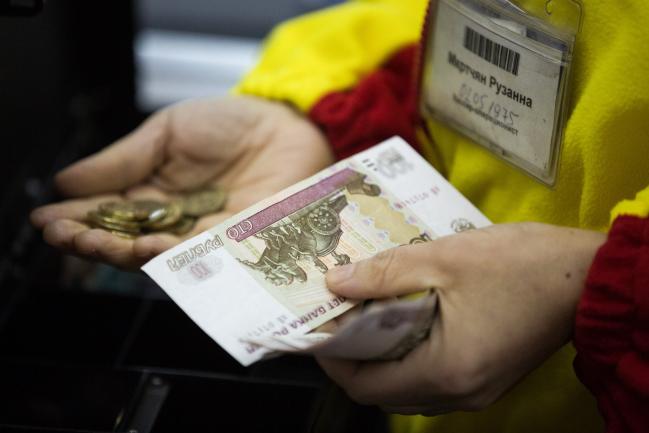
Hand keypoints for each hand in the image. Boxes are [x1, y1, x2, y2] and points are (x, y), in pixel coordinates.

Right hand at [31, 96, 333, 268]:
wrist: (286, 127)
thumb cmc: (230, 124)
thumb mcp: (167, 131)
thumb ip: (123, 160)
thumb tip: (67, 181)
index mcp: (150, 192)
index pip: (106, 212)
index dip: (76, 217)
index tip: (47, 219)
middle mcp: (172, 221)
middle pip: (123, 240)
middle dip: (90, 240)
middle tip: (63, 236)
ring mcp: (201, 236)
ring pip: (154, 254)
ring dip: (120, 252)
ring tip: (91, 243)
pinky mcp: (231, 245)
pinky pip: (197, 256)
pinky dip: (168, 254)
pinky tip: (144, 246)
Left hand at [318, 223, 605, 414]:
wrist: (582, 277)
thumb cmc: (519, 265)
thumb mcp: (442, 258)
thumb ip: (382, 273)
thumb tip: (335, 284)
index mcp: (445, 369)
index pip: (365, 385)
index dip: (333, 358)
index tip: (317, 326)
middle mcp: (459, 393)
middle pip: (382, 391)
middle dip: (354, 355)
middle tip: (339, 314)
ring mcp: (475, 391)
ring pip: (405, 388)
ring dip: (380, 356)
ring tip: (366, 314)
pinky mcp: (484, 379)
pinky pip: (430, 379)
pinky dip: (407, 357)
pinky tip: (402, 321)